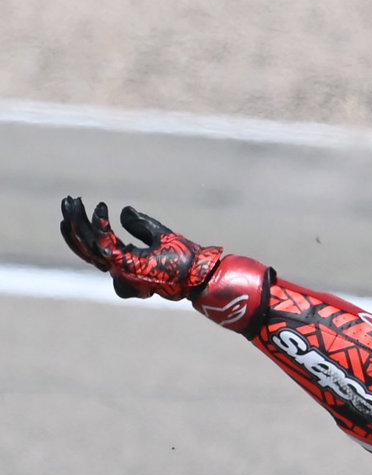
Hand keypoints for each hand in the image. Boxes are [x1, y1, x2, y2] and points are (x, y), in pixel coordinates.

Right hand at [59, 197, 223, 300]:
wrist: (202, 272)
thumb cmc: (184, 257)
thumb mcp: (158, 234)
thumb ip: (139, 225)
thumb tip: (124, 211)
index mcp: (124, 261)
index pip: (93, 247)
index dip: (81, 228)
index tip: (75, 205)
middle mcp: (120, 267)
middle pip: (85, 248)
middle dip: (73, 224)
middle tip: (66, 202)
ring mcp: (123, 269)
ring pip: (90, 247)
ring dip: (79, 223)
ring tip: (74, 203)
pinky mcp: (130, 266)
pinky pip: (107, 245)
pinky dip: (101, 227)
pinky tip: (101, 208)